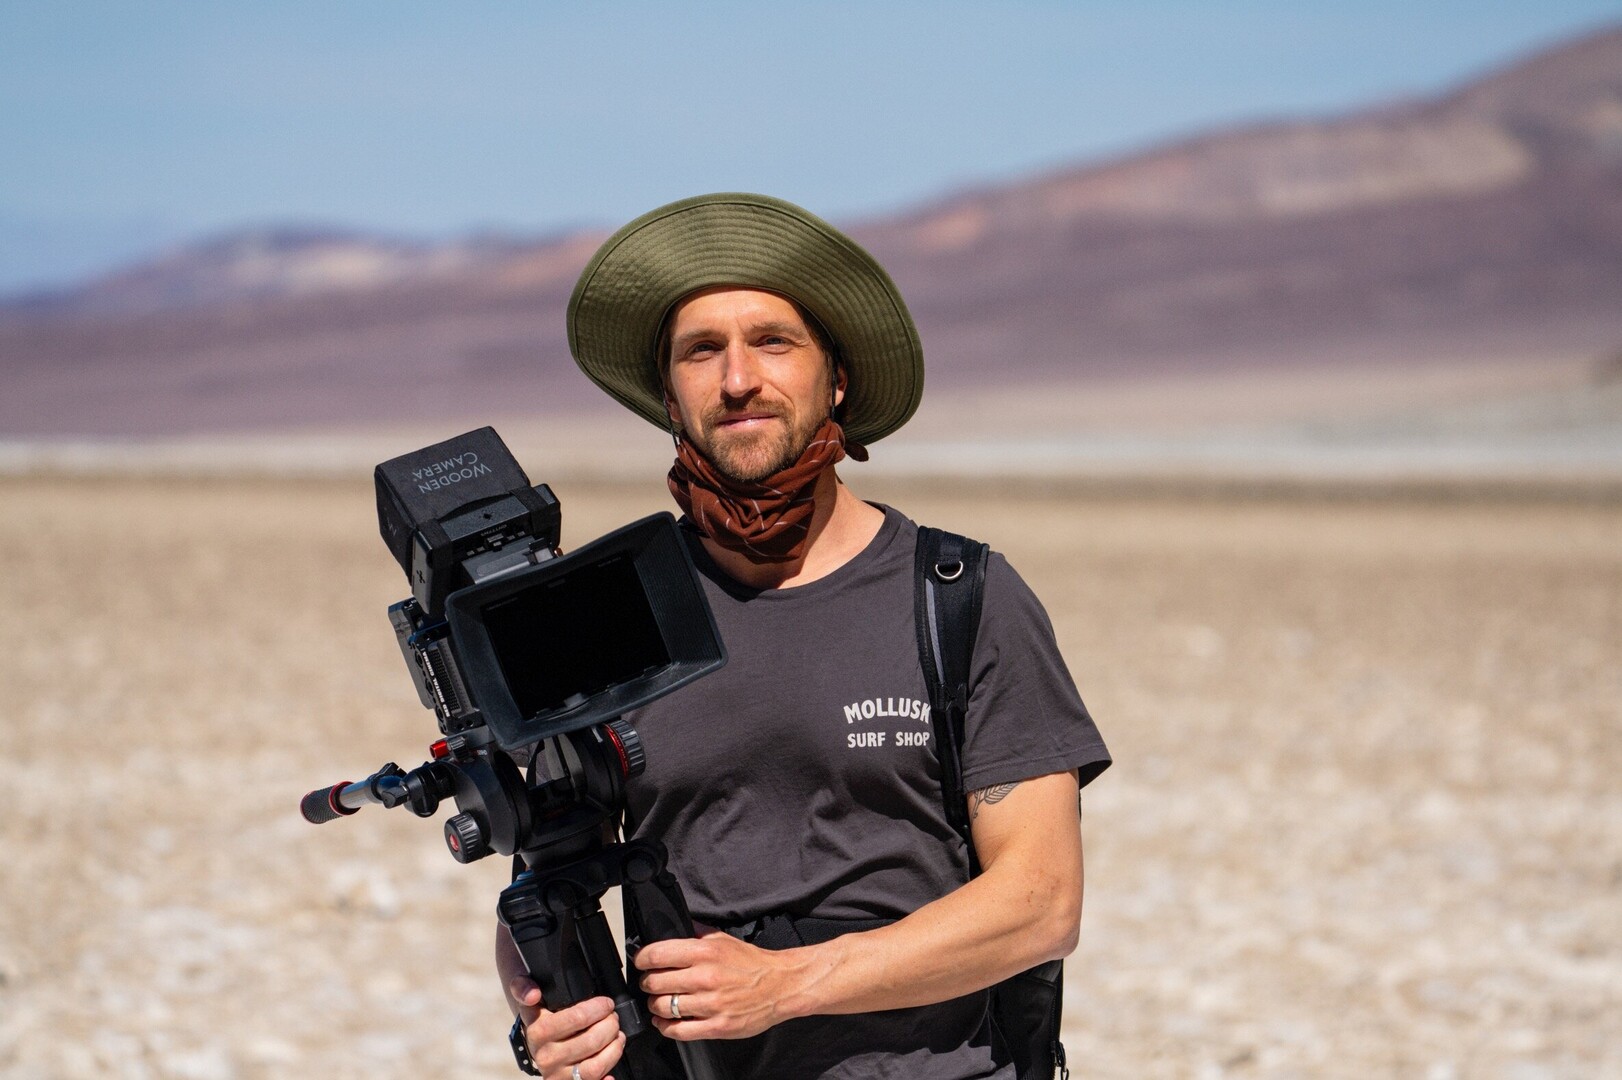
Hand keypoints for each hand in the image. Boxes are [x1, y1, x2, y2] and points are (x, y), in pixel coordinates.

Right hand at [507, 976, 626, 1079]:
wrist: (537, 1045)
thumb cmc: (541, 1018)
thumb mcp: (530, 998)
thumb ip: (523, 987)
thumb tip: (532, 994)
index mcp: (537, 1030)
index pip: (576, 1018)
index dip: (597, 1008)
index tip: (606, 1003)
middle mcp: (545, 1055)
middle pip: (591, 1040)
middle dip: (609, 1024)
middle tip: (612, 1016)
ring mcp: (556, 1074)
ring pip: (595, 1065)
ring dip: (613, 1046)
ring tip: (616, 1034)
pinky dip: (608, 1070)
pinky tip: (610, 1057)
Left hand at [635, 929, 803, 1040]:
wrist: (781, 985)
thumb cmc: (752, 963)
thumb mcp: (723, 939)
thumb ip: (696, 932)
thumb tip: (672, 925)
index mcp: (704, 952)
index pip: (656, 954)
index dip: (642, 959)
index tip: (641, 962)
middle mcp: (705, 977)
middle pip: (655, 983)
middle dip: (647, 983)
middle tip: (651, 983)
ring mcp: (711, 1004)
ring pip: (663, 1007)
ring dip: (655, 1005)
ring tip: (660, 1002)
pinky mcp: (717, 1026)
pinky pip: (678, 1031)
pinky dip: (665, 1027)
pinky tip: (666, 1021)